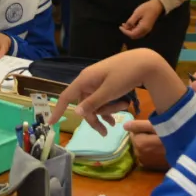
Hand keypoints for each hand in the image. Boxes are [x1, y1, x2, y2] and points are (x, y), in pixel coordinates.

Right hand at [51, 48, 184, 134]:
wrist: (145, 62)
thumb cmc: (125, 74)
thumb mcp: (109, 91)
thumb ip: (92, 103)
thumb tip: (76, 113)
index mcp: (85, 79)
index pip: (66, 96)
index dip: (58, 110)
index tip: (50, 123)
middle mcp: (89, 80)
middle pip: (84, 104)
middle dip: (95, 117)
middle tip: (105, 132)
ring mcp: (98, 81)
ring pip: (95, 103)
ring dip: (106, 111)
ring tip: (121, 114)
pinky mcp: (107, 83)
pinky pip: (103, 98)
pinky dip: (109, 107)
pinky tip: (119, 114)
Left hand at [120, 0, 164, 39]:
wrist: (157, 6)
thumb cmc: (147, 8)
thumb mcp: (137, 13)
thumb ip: (131, 21)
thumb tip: (125, 27)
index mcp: (143, 28)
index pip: (132, 34)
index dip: (125, 32)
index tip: (120, 27)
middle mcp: (145, 31)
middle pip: (134, 36)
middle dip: (127, 32)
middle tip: (122, 26)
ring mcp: (147, 30)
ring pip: (136, 34)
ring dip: (130, 31)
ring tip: (125, 24)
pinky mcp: (147, 27)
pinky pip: (139, 31)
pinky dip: (134, 29)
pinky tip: (131, 24)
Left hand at [123, 120, 167, 170]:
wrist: (187, 147)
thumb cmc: (171, 133)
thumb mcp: (155, 125)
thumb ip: (138, 125)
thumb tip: (124, 126)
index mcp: (139, 143)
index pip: (132, 133)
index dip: (141, 129)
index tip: (151, 128)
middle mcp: (140, 154)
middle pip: (136, 142)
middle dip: (142, 137)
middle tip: (156, 134)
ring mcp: (146, 162)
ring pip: (140, 149)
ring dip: (146, 145)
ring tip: (158, 141)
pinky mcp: (152, 167)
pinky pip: (145, 157)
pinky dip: (149, 153)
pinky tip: (158, 150)